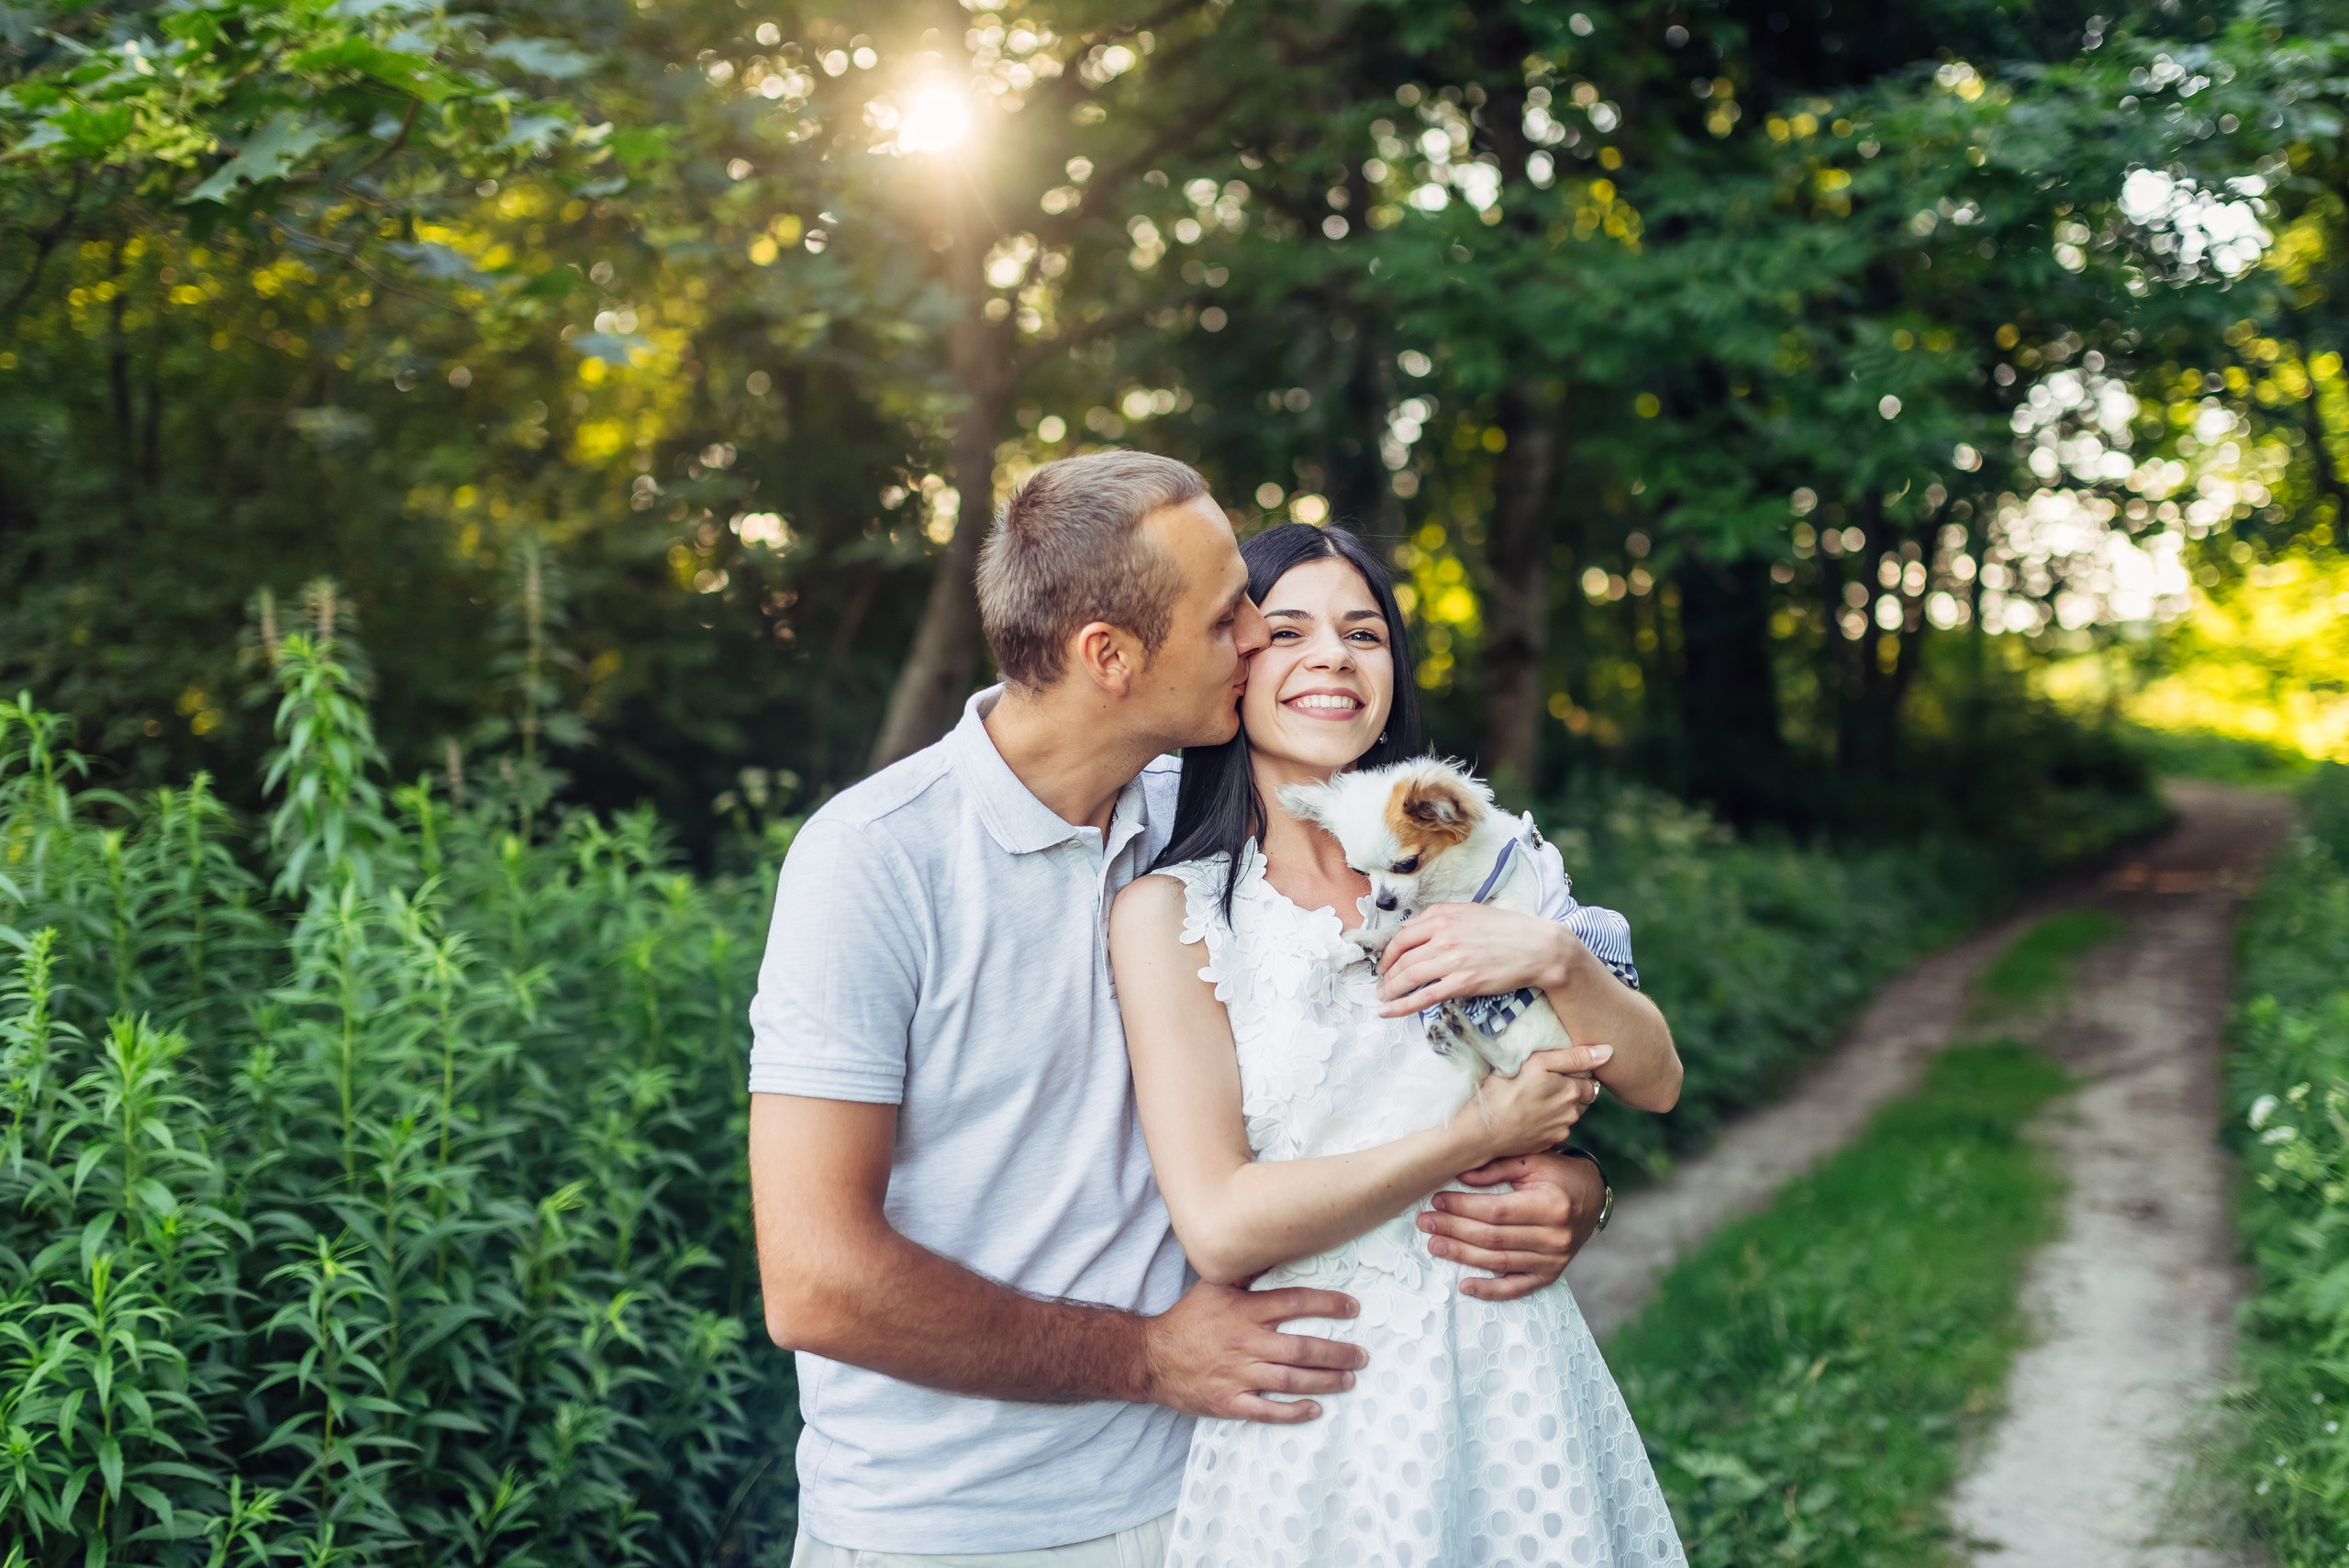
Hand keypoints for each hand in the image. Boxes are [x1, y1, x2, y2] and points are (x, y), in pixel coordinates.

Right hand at [1141, 1281, 1366, 1422]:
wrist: (1151, 1357)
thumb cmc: (1187, 1319)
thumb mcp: (1214, 1286)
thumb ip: (1247, 1273)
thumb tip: (1276, 1250)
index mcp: (1244, 1311)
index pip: (1295, 1303)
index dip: (1328, 1304)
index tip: (1353, 1308)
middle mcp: (1245, 1343)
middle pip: (1301, 1348)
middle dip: (1338, 1352)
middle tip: (1361, 1355)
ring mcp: (1238, 1375)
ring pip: (1291, 1380)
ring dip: (1325, 1381)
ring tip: (1348, 1380)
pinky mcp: (1229, 1402)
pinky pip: (1267, 1411)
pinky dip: (1293, 1413)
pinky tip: (1314, 1409)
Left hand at [1376, 902, 1580, 1017]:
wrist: (1537, 947)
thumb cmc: (1506, 928)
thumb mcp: (1469, 912)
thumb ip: (1438, 918)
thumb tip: (1411, 929)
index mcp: (1442, 917)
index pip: (1401, 936)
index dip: (1387, 953)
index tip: (1383, 963)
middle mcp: (1443, 936)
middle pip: (1401, 958)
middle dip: (1385, 974)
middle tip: (1380, 985)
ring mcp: (1452, 960)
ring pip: (1408, 977)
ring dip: (1390, 990)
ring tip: (1383, 999)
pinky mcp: (1462, 983)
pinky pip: (1424, 997)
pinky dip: (1401, 1006)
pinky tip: (1389, 1012)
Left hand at [1420, 1152, 1605, 1300]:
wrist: (1591, 1197)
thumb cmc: (1558, 1175)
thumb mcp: (1532, 1161)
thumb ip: (1496, 1168)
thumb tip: (1460, 1174)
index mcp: (1550, 1205)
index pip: (1496, 1211)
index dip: (1463, 1207)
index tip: (1437, 1200)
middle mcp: (1554, 1237)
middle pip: (1493, 1238)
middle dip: (1454, 1230)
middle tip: (1426, 1223)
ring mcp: (1553, 1260)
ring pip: (1498, 1262)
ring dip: (1462, 1256)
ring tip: (1434, 1246)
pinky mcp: (1550, 1274)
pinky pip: (1516, 1287)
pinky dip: (1490, 1290)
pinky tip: (1464, 1286)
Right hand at [1460, 1044, 1610, 1157]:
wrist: (1481, 1130)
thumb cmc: (1504, 1090)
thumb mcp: (1538, 1063)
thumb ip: (1575, 1057)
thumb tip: (1608, 1052)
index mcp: (1573, 1092)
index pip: (1591, 1081)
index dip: (1575, 1074)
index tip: (1554, 1072)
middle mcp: (1572, 1114)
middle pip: (1580, 1099)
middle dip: (1568, 1091)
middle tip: (1542, 1084)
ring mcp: (1560, 1131)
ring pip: (1567, 1114)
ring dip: (1557, 1107)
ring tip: (1531, 1099)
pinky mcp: (1547, 1144)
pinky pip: (1554, 1129)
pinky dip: (1546, 1122)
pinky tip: (1527, 1115)